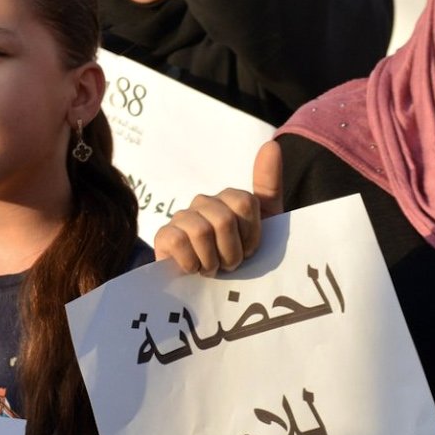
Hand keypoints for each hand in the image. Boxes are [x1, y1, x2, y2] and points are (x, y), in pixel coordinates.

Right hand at [153, 140, 283, 273]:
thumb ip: (269, 184)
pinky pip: (178, 241)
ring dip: (212, 261)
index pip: (245, 202)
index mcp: (229, 198)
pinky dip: (191, 263)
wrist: (216, 290)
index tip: (250, 250)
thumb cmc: (242, 256)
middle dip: (231, 252)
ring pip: (201, 231)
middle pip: (224, 219)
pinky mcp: (164, 236)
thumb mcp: (266, 223)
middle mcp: (204, 202)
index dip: (251, 234)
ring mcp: (182, 218)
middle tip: (229, 264)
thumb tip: (271, 144)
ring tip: (212, 268)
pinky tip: (193, 269)